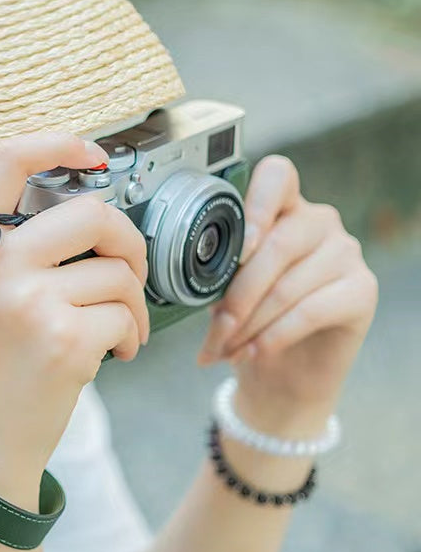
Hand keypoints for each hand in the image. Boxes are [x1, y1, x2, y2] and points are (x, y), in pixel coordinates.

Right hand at [0, 133, 148, 505]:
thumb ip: (11, 242)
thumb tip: (87, 197)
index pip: (5, 160)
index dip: (57, 142)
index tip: (93, 153)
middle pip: (93, 213)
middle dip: (128, 242)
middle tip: (129, 270)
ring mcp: (26, 301)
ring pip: (119, 271)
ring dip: (133, 303)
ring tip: (117, 330)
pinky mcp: (63, 340)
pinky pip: (127, 313)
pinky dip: (132, 334)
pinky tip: (114, 353)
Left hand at [198, 155, 377, 436]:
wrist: (282, 374)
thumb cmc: (248, 322)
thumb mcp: (223, 290)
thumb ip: (217, 270)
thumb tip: (190, 272)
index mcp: (282, 208)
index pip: (277, 176)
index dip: (257, 206)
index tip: (237, 246)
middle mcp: (318, 222)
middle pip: (276, 244)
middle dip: (237, 296)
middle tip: (215, 331)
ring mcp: (345, 252)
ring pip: (287, 285)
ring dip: (248, 325)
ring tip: (225, 349)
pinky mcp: (362, 290)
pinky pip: (310, 311)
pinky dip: (273, 336)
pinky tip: (253, 353)